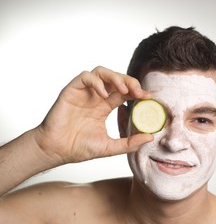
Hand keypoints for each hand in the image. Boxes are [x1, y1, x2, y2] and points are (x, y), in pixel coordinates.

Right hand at [34, 66, 152, 164]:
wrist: (57, 150)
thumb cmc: (79, 148)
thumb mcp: (110, 147)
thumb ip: (129, 143)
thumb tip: (150, 138)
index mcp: (105, 106)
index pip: (125, 93)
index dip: (137, 92)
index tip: (150, 97)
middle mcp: (96, 96)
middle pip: (116, 79)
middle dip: (130, 82)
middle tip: (140, 92)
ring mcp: (84, 92)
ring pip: (102, 72)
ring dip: (116, 77)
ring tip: (125, 90)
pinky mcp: (72, 90)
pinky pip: (85, 77)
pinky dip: (97, 82)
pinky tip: (104, 94)